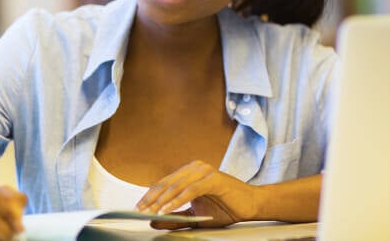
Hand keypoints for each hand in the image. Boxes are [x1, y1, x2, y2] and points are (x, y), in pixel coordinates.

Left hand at [136, 160, 257, 229]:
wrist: (251, 205)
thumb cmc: (226, 207)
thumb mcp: (195, 216)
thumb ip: (175, 217)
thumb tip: (153, 220)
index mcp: (189, 173)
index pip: (164, 184)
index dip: (149, 196)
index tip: (138, 208)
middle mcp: (195, 168)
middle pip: (166, 183)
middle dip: (151, 199)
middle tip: (140, 211)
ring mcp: (204, 172)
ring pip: (176, 186)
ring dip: (161, 201)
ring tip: (151, 212)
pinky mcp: (213, 179)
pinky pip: (190, 190)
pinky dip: (177, 201)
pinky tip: (166, 209)